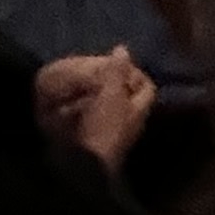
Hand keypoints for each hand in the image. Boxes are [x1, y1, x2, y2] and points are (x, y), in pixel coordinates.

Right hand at [34, 47, 155, 171]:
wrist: (82, 166)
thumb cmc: (103, 128)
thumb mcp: (111, 94)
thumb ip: (117, 71)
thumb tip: (122, 49)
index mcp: (138, 111)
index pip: (146, 86)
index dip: (135, 72)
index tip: (117, 62)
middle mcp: (129, 123)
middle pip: (127, 98)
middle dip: (113, 84)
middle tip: (96, 72)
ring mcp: (110, 135)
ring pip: (108, 110)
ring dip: (96, 97)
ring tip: (80, 85)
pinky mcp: (92, 142)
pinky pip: (91, 121)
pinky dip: (82, 111)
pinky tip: (68, 105)